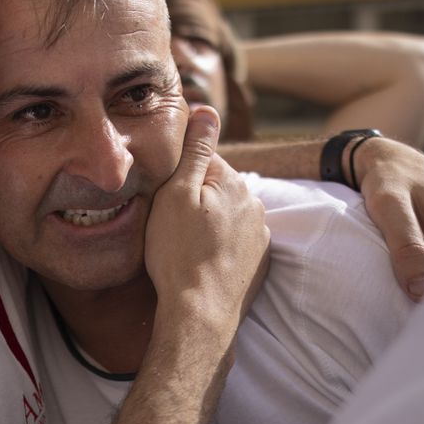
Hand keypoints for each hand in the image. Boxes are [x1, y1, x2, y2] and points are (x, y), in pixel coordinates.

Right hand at [143, 107, 270, 326]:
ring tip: (184, 243)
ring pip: (226, 213)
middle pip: (217, 186)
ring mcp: (260, 233)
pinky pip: (235, 239)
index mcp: (234, 182)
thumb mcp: (176, 194)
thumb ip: (195, 150)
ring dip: (208, 220)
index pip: (203, 159)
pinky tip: (201, 257)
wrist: (201, 313)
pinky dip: (220, 243)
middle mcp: (254, 203)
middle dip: (196, 196)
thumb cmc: (179, 253)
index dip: (178, 174)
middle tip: (169, 222)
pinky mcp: (259, 259)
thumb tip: (207, 110)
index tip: (163, 194)